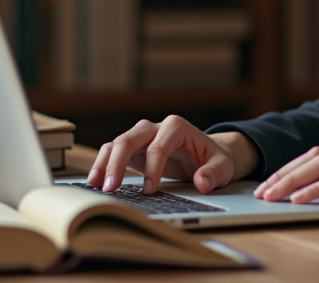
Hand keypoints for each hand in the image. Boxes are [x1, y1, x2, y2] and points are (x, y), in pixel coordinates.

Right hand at [86, 117, 258, 195]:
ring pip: (117, 143)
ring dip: (105, 164)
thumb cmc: (213, 159)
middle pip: (130, 139)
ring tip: (97, 186)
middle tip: (111, 188)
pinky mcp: (133, 148)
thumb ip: (214, 173)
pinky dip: (102, 164)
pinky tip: (95, 182)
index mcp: (177, 127)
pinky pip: (113, 152)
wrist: (207, 155)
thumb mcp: (223, 166)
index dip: (152, 168)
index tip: (150, 191)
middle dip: (118, 163)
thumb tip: (202, 183)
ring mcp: (142, 137)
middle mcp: (156, 127)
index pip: (159, 145)